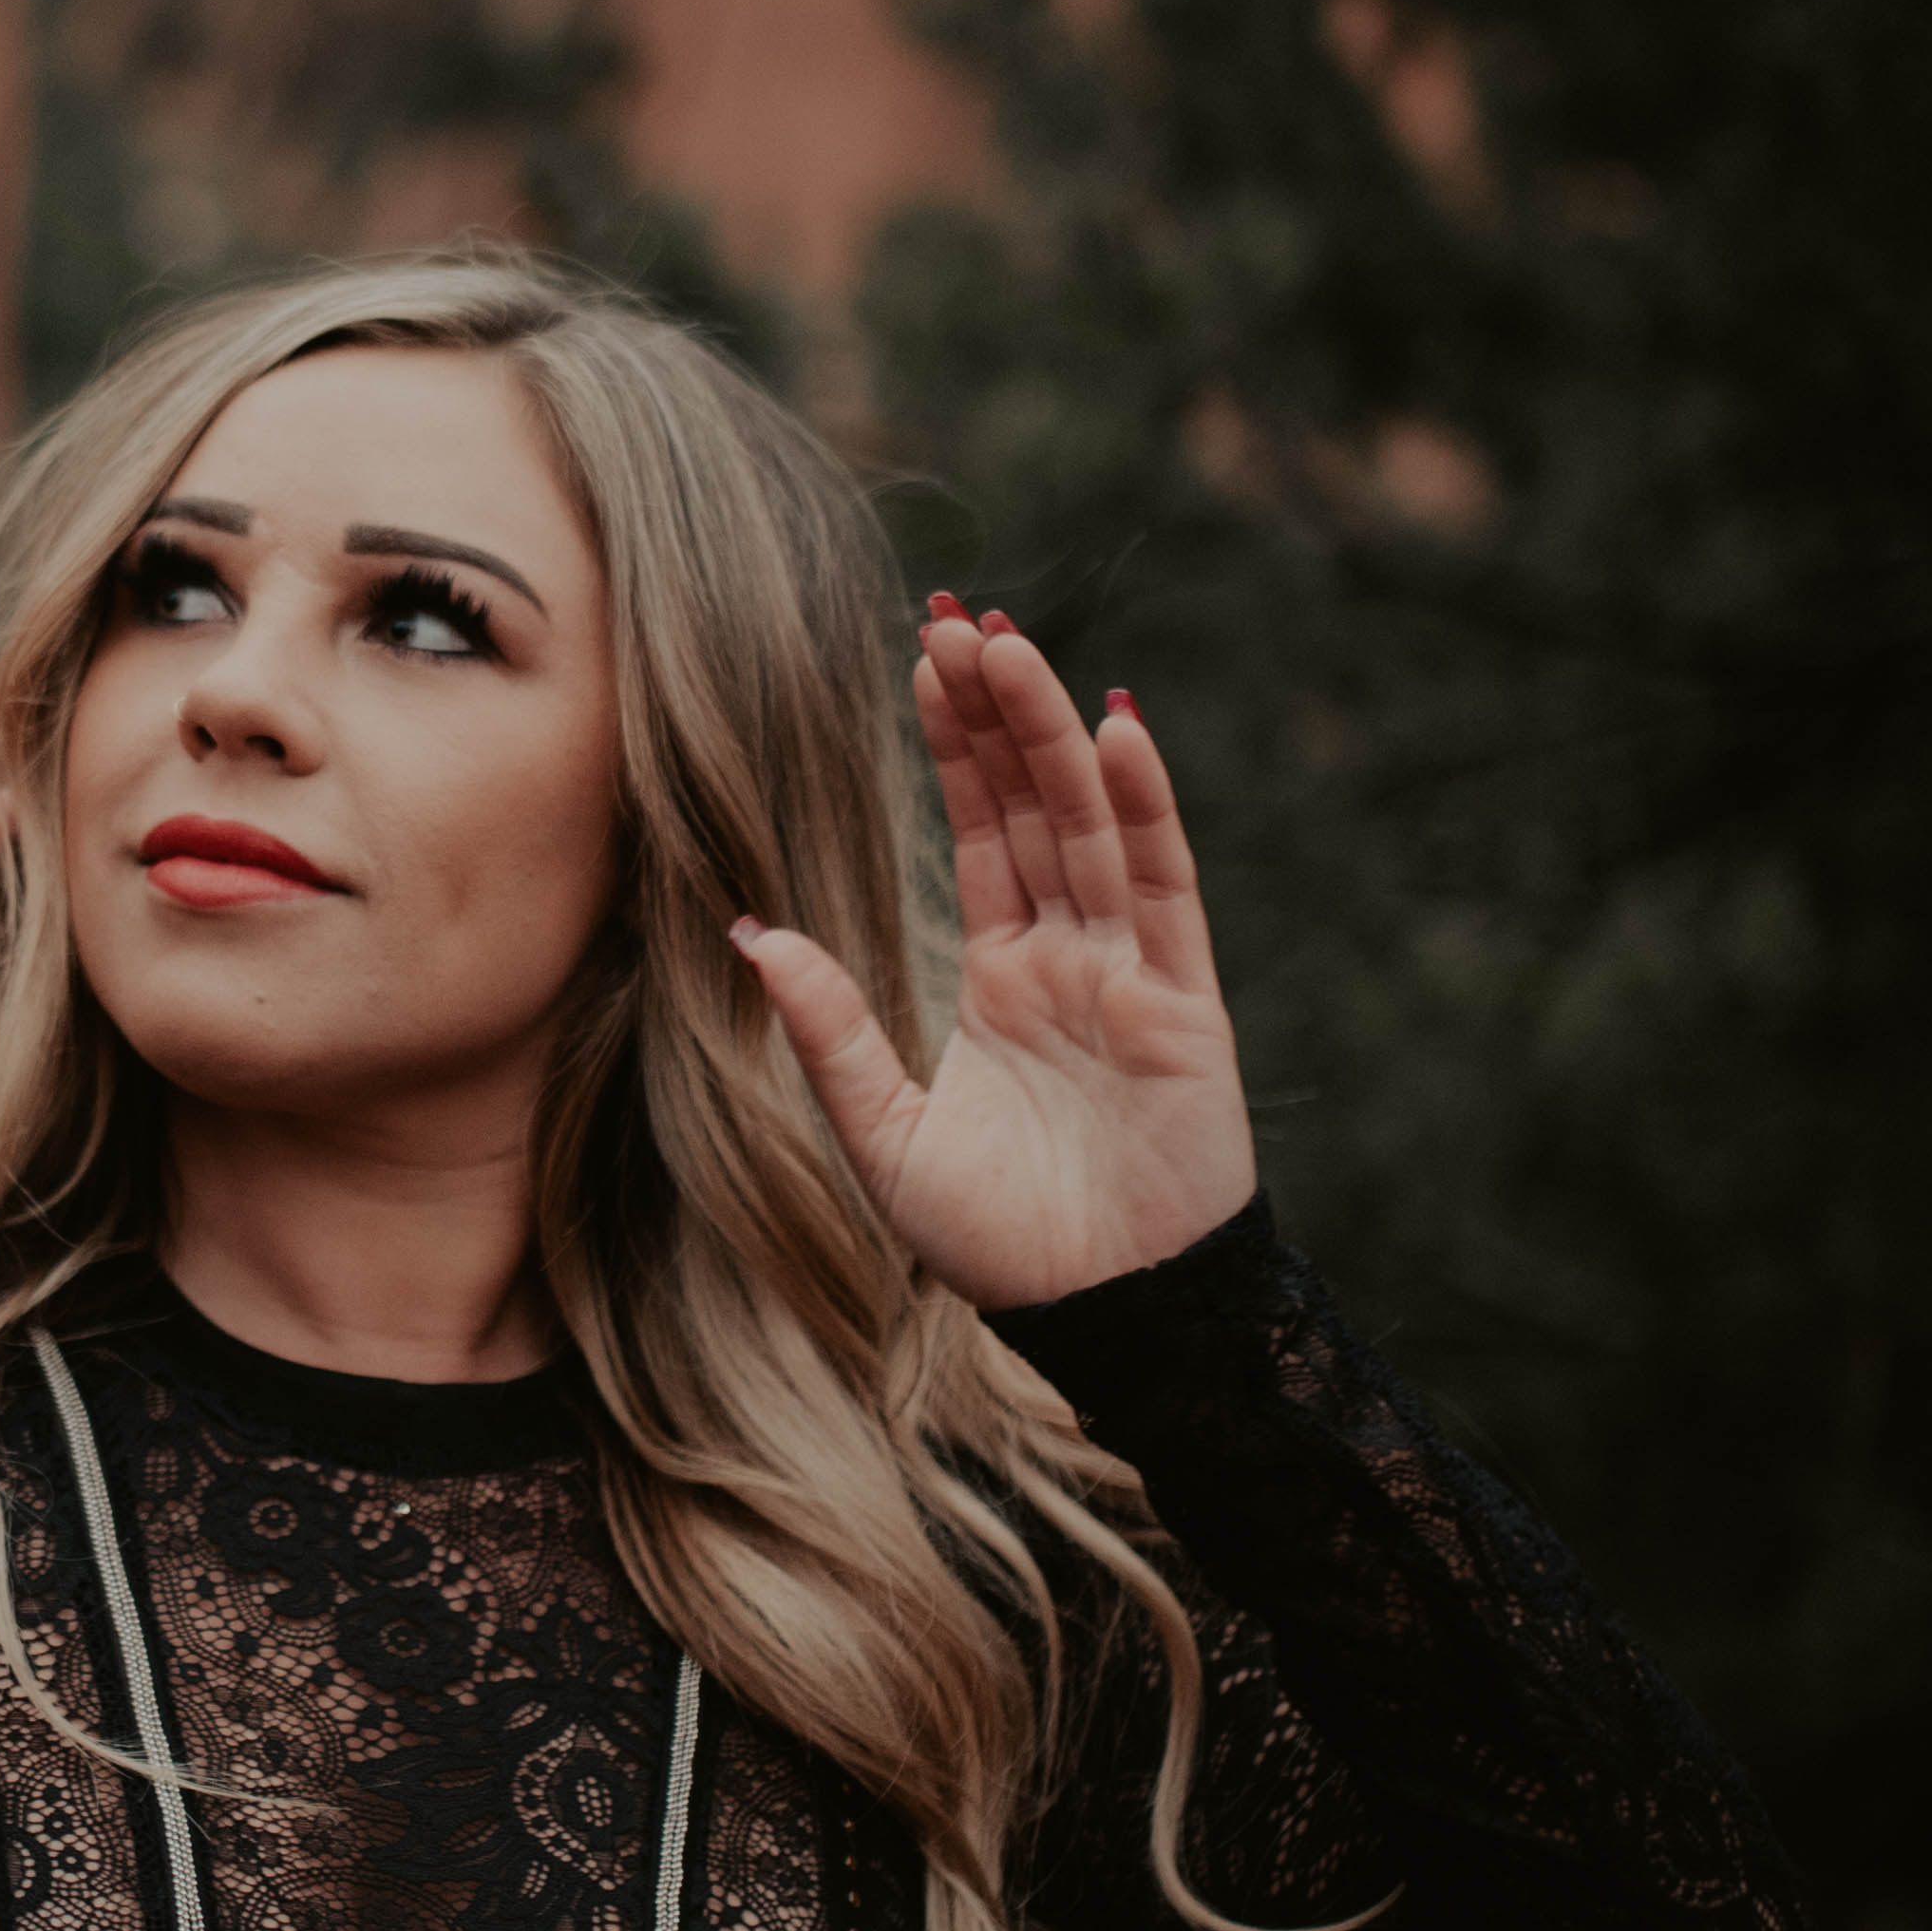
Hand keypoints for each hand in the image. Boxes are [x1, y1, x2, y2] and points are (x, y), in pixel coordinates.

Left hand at [728, 602, 1255, 1315]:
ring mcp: (1131, 973)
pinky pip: (1161, 888)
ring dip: (1050, 733)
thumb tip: (749, 931)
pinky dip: (1141, 808)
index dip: (956, 744)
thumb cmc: (997, 1245)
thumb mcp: (881, 1133)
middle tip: (957, 614)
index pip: (980, 832)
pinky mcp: (1183, 1003)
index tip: (922, 656)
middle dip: (997, 711)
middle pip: (1032, 805)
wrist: (1102, 1316)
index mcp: (1003, 981)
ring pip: (1087, 825)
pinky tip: (1114, 730)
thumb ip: (827, 1030)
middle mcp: (1070, 959)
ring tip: (1009, 644)